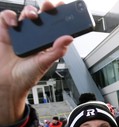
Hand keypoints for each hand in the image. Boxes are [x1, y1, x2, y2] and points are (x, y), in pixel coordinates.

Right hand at [0, 1, 72, 125]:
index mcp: (46, 44)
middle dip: (46, 9)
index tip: (63, 7)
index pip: (54, 27)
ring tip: (33, 17)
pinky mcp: (5, 33)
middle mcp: (34, 37)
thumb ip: (56, 50)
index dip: (58, 16)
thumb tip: (68, 38)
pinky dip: (9, 16)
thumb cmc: (27, 76)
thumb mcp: (45, 63)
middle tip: (49, 6)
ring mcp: (20, 34)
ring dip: (30, 11)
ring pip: (25, 15)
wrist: (8, 83)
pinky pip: (6, 18)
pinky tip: (14, 23)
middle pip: (41, 17)